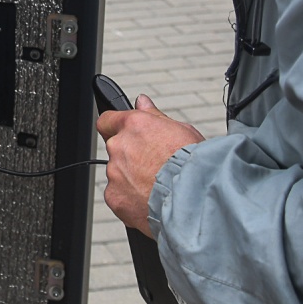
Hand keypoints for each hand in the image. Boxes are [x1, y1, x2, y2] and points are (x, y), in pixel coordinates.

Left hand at [97, 95, 204, 238]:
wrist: (195, 201)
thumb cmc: (195, 166)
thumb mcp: (183, 131)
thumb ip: (154, 116)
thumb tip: (141, 102)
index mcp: (135, 126)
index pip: (107, 120)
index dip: (114, 127)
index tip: (123, 133)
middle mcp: (119, 147)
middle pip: (116, 149)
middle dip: (130, 156)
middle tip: (153, 167)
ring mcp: (115, 173)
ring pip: (118, 174)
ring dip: (132, 179)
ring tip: (158, 188)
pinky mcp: (114, 197)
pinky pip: (119, 195)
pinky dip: (131, 199)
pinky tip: (152, 201)